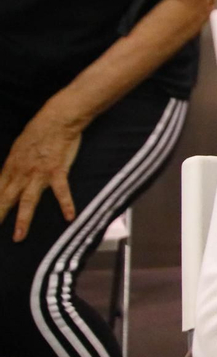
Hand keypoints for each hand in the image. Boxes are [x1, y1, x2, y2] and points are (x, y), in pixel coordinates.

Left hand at [0, 108, 83, 240]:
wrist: (57, 119)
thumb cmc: (38, 130)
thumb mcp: (18, 148)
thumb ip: (14, 165)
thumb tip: (8, 177)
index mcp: (10, 167)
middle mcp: (21, 173)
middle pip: (6, 199)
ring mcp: (39, 174)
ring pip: (27, 200)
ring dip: (23, 219)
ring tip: (19, 236)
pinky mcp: (57, 171)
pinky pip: (61, 191)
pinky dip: (66, 204)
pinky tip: (69, 217)